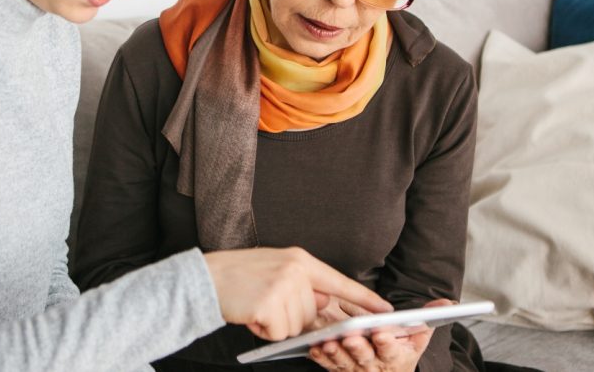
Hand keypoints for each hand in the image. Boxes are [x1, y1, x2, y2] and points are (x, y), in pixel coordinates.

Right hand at [204, 247, 392, 340]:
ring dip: (276, 324)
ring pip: (295, 326)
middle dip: (290, 317)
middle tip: (266, 302)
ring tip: (256, 305)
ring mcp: (282, 287)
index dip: (364, 298)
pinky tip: (250, 313)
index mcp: (300, 260)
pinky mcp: (268, 305)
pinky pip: (278, 333)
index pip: (340, 282)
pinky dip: (264, 330)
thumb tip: (322, 303)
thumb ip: (304, 284)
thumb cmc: (241, 276)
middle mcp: (296, 271)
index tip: (386, 310)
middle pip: (311, 314)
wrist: (206, 278)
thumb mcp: (277, 270)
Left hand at [307, 298, 452, 371]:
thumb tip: (449, 303)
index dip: (386, 342)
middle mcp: (376, 366)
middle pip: (366, 357)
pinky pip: (330, 365)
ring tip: (329, 342)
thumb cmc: (402, 349)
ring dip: (337, 352)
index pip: (391, 350)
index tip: (381, 333)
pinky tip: (315, 348)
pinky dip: (322, 358)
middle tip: (350, 337)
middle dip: (358, 347)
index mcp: (396, 356)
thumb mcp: (418, 337)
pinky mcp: (341, 369)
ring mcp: (357, 369)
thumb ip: (428, 319)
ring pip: (345, 362)